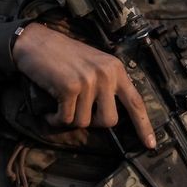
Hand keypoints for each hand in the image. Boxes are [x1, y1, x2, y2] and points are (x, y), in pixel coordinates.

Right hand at [11, 24, 156, 148]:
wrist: (35, 42)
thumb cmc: (62, 55)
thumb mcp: (93, 64)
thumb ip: (106, 85)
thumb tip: (110, 116)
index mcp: (115, 69)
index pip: (135, 101)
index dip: (144, 125)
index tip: (151, 144)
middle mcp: (106, 74)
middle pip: (109, 120)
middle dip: (93, 122)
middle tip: (78, 111)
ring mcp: (88, 81)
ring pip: (84, 122)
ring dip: (69, 119)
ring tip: (60, 105)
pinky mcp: (69, 87)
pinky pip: (66, 119)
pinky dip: (55, 120)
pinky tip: (50, 112)